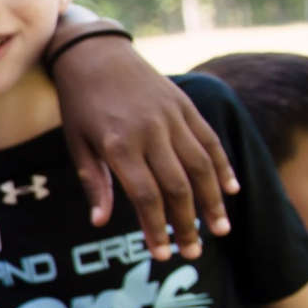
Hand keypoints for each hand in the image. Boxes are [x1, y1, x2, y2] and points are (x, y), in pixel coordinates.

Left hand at [51, 35, 237, 260]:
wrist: (95, 53)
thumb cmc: (79, 105)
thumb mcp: (76, 143)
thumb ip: (94, 182)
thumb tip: (99, 223)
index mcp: (118, 145)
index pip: (145, 196)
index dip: (156, 228)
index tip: (161, 254)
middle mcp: (150, 132)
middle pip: (177, 187)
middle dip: (187, 224)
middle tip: (193, 253)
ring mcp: (172, 117)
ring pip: (200, 166)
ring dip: (212, 201)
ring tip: (220, 230)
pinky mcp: (185, 105)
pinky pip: (209, 140)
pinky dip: (222, 165)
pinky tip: (231, 190)